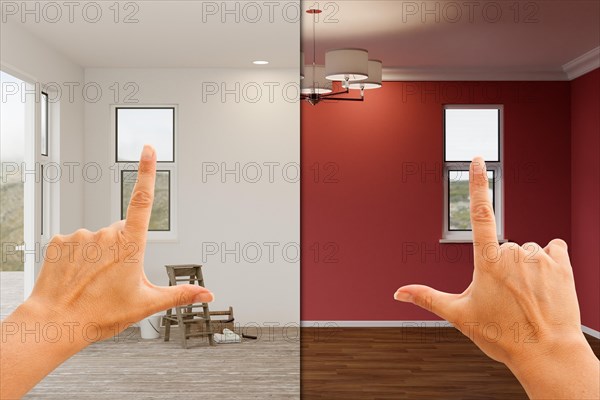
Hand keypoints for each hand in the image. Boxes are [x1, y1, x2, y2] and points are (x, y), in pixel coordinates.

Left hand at [1, 145, 212, 398]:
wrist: (55, 324)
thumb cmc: (100, 314)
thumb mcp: (146, 304)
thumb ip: (180, 294)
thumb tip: (208, 294)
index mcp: (130, 245)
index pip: (142, 200)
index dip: (147, 172)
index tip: (148, 149)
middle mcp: (105, 234)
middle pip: (122, 231)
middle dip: (122, 248)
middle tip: (115, 278)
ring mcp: (80, 236)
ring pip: (98, 238)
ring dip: (99, 254)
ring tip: (93, 281)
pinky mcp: (59, 240)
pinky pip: (76, 243)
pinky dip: (78, 256)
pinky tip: (76, 276)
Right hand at [394, 157, 598, 398]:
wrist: (546, 353)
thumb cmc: (502, 335)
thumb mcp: (459, 315)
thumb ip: (428, 297)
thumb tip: (398, 292)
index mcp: (487, 261)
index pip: (480, 212)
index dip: (477, 183)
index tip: (477, 158)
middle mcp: (513, 253)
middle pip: (504, 246)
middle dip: (503, 265)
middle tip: (506, 296)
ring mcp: (539, 257)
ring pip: (527, 250)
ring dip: (526, 266)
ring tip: (527, 295)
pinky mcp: (562, 264)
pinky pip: (553, 249)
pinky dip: (549, 261)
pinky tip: (545, 283)